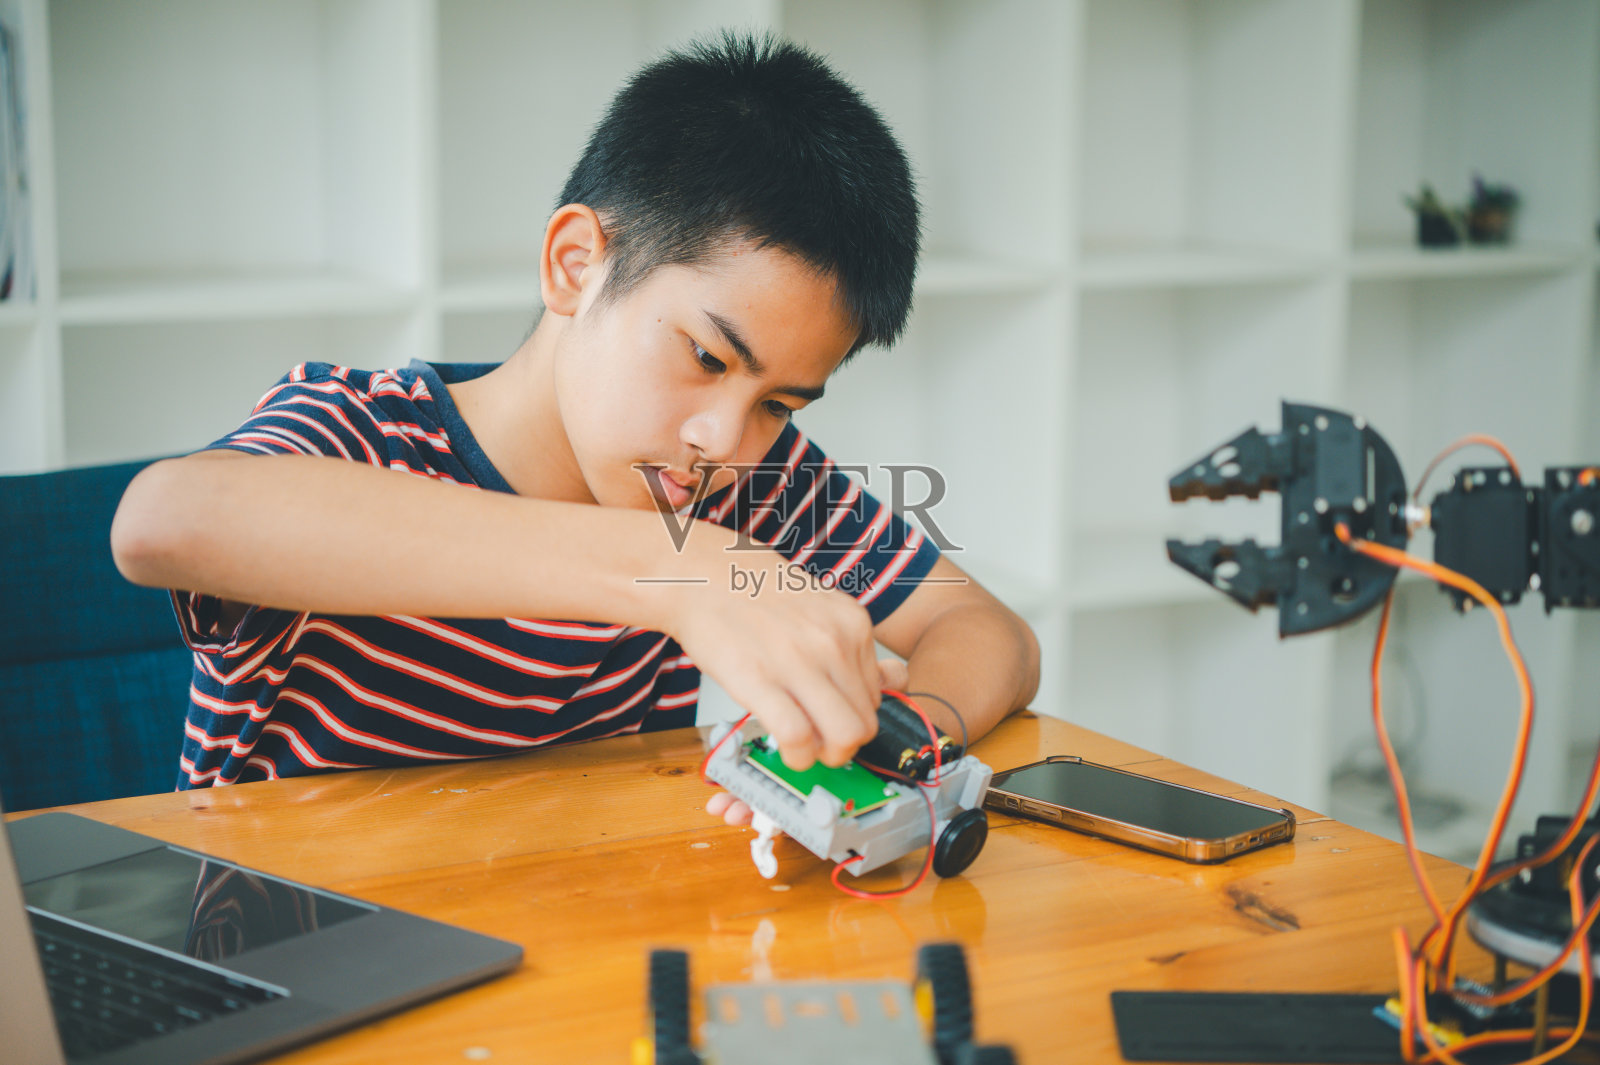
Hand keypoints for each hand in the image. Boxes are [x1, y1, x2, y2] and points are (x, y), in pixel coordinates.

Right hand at [664, 537, 889, 770]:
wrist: (703, 573)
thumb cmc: (757, 594)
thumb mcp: (823, 609)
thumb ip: (857, 648)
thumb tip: (898, 680)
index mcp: (853, 625)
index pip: (879, 698)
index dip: (854, 718)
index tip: (832, 722)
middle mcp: (833, 641)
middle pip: (867, 723)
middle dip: (845, 745)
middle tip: (821, 743)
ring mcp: (799, 661)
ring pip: (843, 737)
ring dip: (824, 756)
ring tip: (803, 748)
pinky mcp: (760, 678)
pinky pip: (798, 738)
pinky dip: (796, 756)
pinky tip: (785, 749)